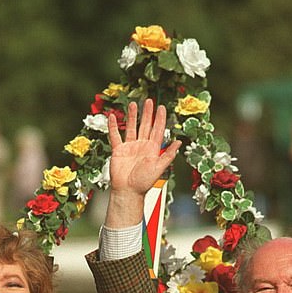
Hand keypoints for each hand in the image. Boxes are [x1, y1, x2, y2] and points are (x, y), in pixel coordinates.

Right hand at [105, 99, 180, 227]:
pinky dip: (113, 126)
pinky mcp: (118, 150)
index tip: (161, 107)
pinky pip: (115, 136)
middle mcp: (141, 146)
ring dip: (133, 116)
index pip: (157, 130)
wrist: (128, 191)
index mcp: (152, 149)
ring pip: (131, 127)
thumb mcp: (159, 168)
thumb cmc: (143, 182)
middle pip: (145, 126)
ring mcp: (129, 147)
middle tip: (149, 101)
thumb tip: (179, 142)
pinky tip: (112, 117)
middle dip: (147, 113)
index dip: (160, 119)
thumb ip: (168, 155)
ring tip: (133, 104)